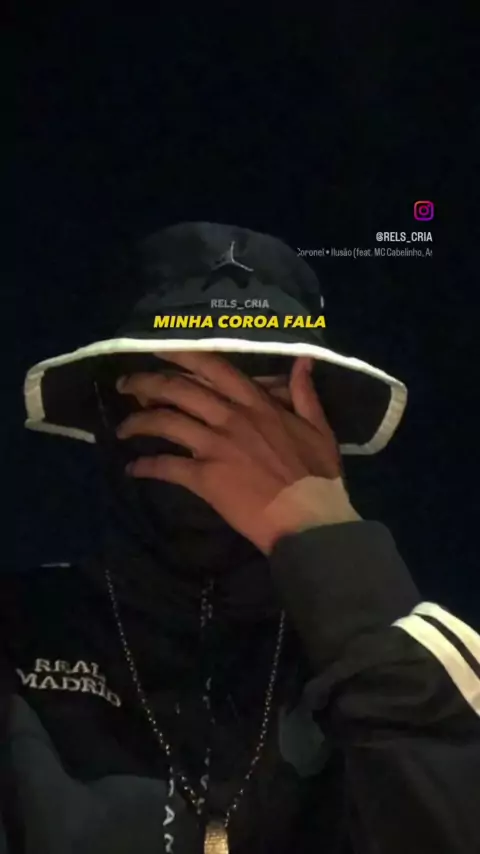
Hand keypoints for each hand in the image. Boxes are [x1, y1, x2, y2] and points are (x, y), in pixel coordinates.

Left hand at [115, 352, 360, 553]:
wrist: (309, 519)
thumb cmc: (318, 477)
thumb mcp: (319, 428)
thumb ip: (305, 394)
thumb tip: (302, 361)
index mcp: (256, 404)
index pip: (213, 368)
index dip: (180, 355)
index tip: (156, 349)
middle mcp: (231, 418)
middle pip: (178, 390)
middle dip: (145, 383)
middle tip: (126, 385)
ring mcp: (215, 447)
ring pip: (165, 423)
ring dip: (137, 422)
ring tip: (122, 428)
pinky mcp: (205, 478)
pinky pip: (166, 466)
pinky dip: (145, 466)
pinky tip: (133, 468)